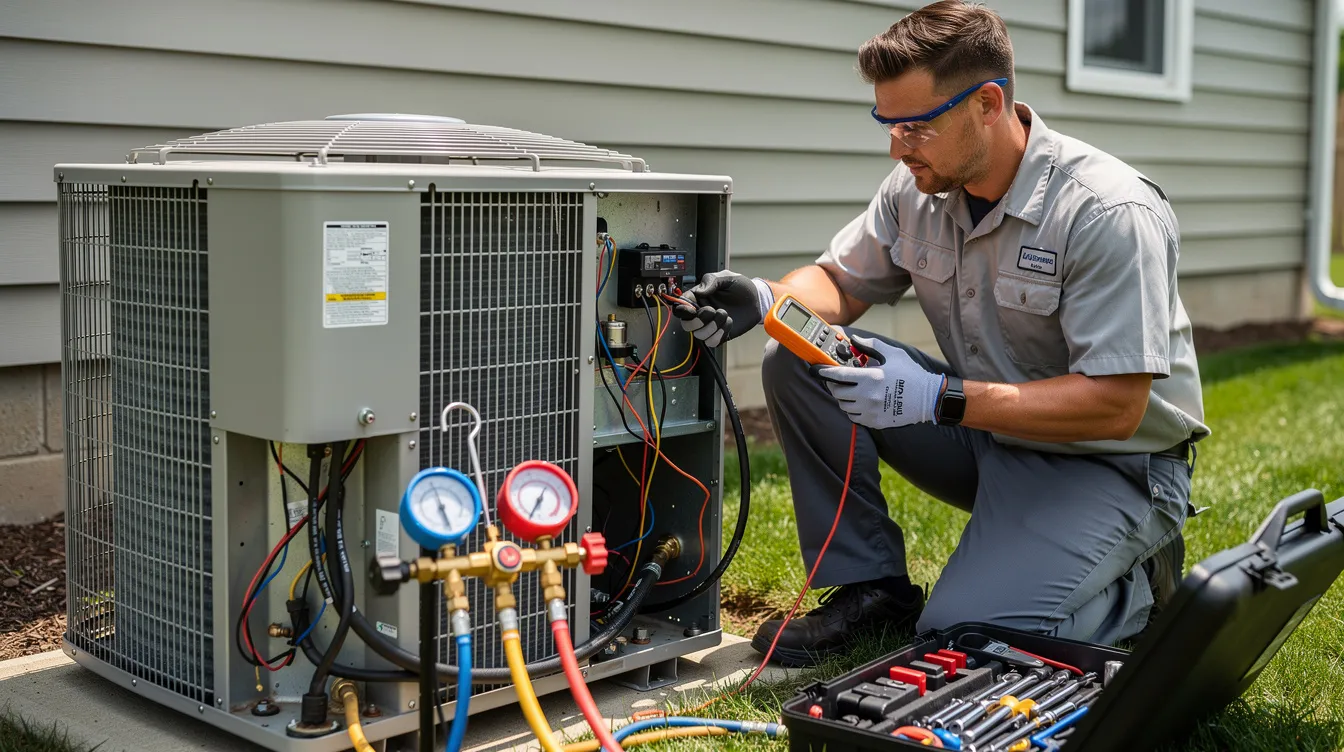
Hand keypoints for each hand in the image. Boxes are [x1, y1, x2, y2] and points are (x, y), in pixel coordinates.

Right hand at [672, 271, 773, 346]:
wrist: (757, 299)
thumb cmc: (740, 287)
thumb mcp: (726, 277)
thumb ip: (711, 281)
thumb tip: (699, 291)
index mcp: (698, 298)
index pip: (681, 307)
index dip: (683, 310)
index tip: (692, 309)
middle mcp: (701, 313)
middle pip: (686, 325)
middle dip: (697, 321)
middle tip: (710, 311)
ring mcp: (710, 325)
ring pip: (699, 335)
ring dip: (712, 326)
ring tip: (725, 314)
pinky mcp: (720, 334)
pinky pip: (712, 342)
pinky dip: (720, 334)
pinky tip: (729, 323)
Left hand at [813, 335, 945, 429]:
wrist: (928, 399)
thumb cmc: (911, 374)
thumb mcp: (893, 354)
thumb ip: (871, 346)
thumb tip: (854, 339)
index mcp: (870, 377)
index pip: (838, 376)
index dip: (824, 372)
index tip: (816, 370)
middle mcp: (867, 396)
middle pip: (837, 392)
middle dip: (834, 385)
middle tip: (838, 380)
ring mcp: (870, 411)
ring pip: (843, 406)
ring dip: (843, 398)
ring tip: (850, 391)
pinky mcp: (875, 422)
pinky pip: (854, 417)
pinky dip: (852, 410)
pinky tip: (859, 403)